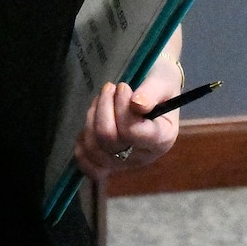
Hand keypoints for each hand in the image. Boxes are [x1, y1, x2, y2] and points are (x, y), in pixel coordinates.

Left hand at [72, 60, 183, 179]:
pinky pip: (86, 161)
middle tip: (110, 87)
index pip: (133, 132)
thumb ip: (152, 92)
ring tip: (102, 99)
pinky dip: (83, 139)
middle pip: (109, 139)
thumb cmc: (161, 88)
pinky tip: (92, 120)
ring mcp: (124, 163)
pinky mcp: (108, 164)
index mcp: (162, 139)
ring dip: (92, 118)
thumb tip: (137, 104)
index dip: (122, 109)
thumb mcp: (163, 82)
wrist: (155, 95)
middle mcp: (143, 156)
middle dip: (104, 107)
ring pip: (94, 147)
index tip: (123, 87)